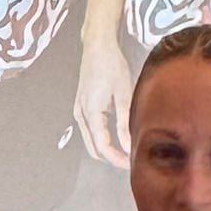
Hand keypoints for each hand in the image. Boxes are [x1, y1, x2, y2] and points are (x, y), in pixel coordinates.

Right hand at [74, 32, 131, 164]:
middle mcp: (81, 114)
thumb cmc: (111, 65)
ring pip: (91, 140)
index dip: (117, 159)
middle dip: (111, 157)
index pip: (102, 147)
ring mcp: (79, 110)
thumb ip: (125, 123)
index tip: (132, 164)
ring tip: (127, 149)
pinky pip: (90, 129)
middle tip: (132, 159)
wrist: (97, 45)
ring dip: (106, 148)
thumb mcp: (123, 94)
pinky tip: (118, 136)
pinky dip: (102, 138)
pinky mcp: (82, 105)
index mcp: (90, 113)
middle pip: (94, 148)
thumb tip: (129, 146)